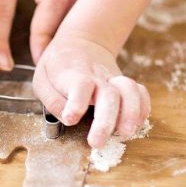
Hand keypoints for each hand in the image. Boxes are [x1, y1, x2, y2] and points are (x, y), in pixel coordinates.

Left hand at [33, 35, 150, 147]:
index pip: (80, 84)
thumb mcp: (42, 79)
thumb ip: (52, 100)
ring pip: (130, 91)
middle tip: (96, 142)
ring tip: (125, 133)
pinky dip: (143, 109)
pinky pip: (141, 93)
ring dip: (131, 113)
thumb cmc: (58, 66)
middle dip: (105, 121)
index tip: (71, 118)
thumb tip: (66, 118)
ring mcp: (113, 80)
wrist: (80, 44)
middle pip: (108, 94)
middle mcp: (97, 76)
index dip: (77, 102)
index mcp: (74, 74)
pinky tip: (135, 125)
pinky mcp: (124, 85)